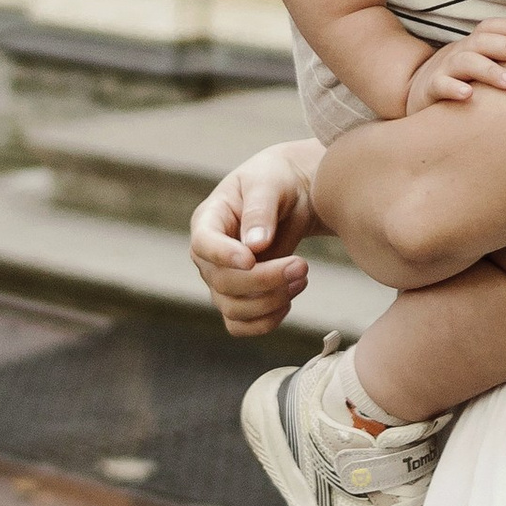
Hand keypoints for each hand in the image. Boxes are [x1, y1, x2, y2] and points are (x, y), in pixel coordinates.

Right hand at [188, 142, 322, 336]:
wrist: (294, 194)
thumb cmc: (277, 180)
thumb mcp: (269, 183)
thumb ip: (260, 210)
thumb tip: (255, 245)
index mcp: (209, 219)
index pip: (203, 244)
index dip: (224, 256)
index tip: (252, 259)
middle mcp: (209, 254)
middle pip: (222, 283)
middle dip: (264, 280)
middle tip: (302, 265)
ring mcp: (222, 279)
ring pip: (233, 308)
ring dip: (271, 301)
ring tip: (302, 277)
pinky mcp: (239, 298)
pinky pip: (241, 325)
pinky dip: (266, 320)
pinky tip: (290, 296)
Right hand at [405, 23, 505, 111]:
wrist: (416, 93)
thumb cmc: (462, 78)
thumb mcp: (481, 62)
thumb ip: (505, 58)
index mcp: (474, 44)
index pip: (490, 28)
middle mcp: (460, 51)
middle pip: (483, 42)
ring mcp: (444, 68)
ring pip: (466, 62)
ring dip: (489, 70)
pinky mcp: (430, 89)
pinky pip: (441, 85)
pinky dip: (454, 88)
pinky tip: (469, 95)